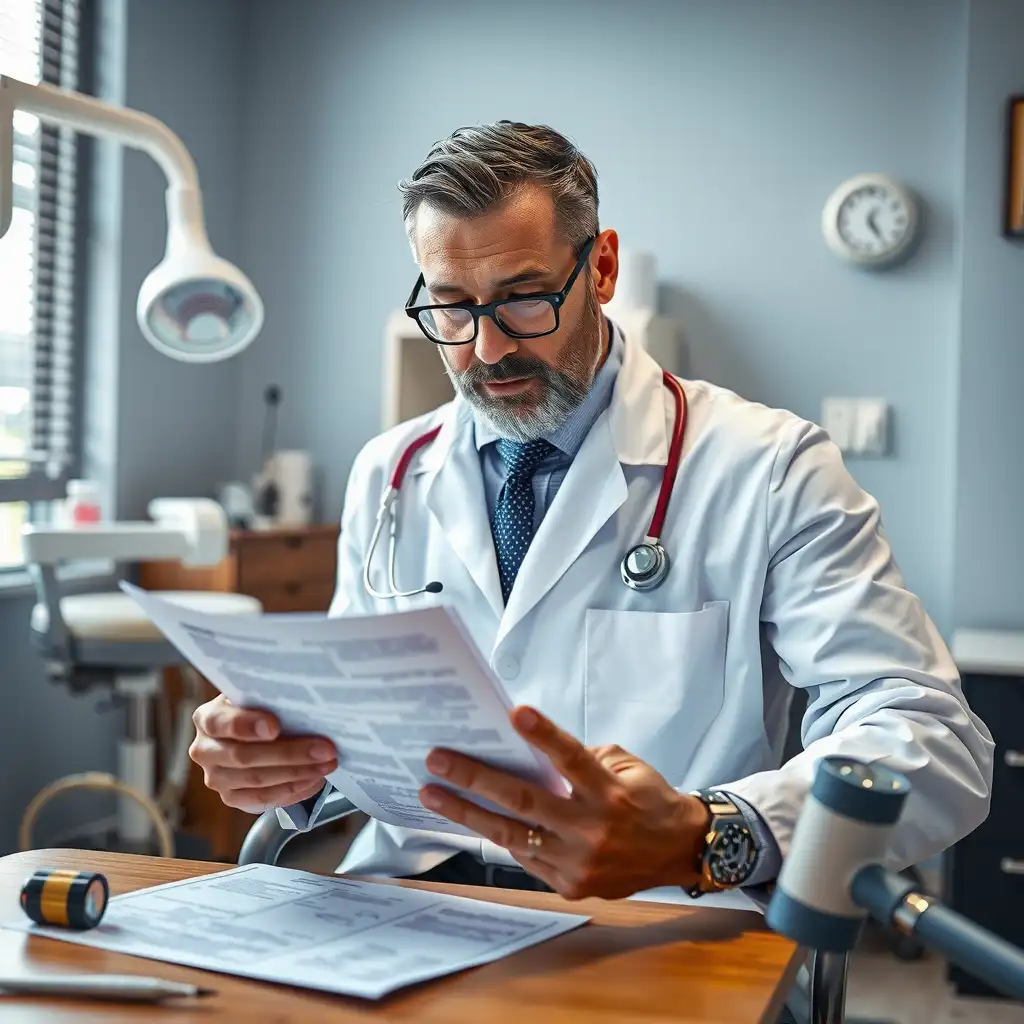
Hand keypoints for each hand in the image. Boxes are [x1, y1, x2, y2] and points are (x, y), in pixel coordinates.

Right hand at [189, 694, 337, 812]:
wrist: (251, 732)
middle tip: (325, 749)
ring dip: (298, 773)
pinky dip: (292, 789)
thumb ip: (270, 697)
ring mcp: (215, 777)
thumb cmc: (259, 708)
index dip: (247, 725)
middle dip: (290, 753)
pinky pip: (262, 799)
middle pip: (244, 757)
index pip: (220, 723)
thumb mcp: (258, 695)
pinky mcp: (230, 797)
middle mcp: (205, 749)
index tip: (275, 727)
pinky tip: (314, 779)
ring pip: (257, 781)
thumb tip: (303, 699)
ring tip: (327, 764)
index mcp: (207, 718)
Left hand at [419, 706, 709, 899]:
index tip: (514, 712)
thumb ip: (581, 759)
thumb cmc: (647, 799)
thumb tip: (531, 753)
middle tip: (438, 760)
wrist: (680, 851)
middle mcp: (592, 829)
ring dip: (467, 812)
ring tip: (433, 793)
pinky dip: (497, 836)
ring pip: (512, 835)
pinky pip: (525, 857)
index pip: (571, 758)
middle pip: (524, 800)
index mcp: (609, 791)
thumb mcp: (624, 765)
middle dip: (475, 778)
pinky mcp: (570, 884)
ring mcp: (578, 861)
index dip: (543, 735)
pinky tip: (469, 817)